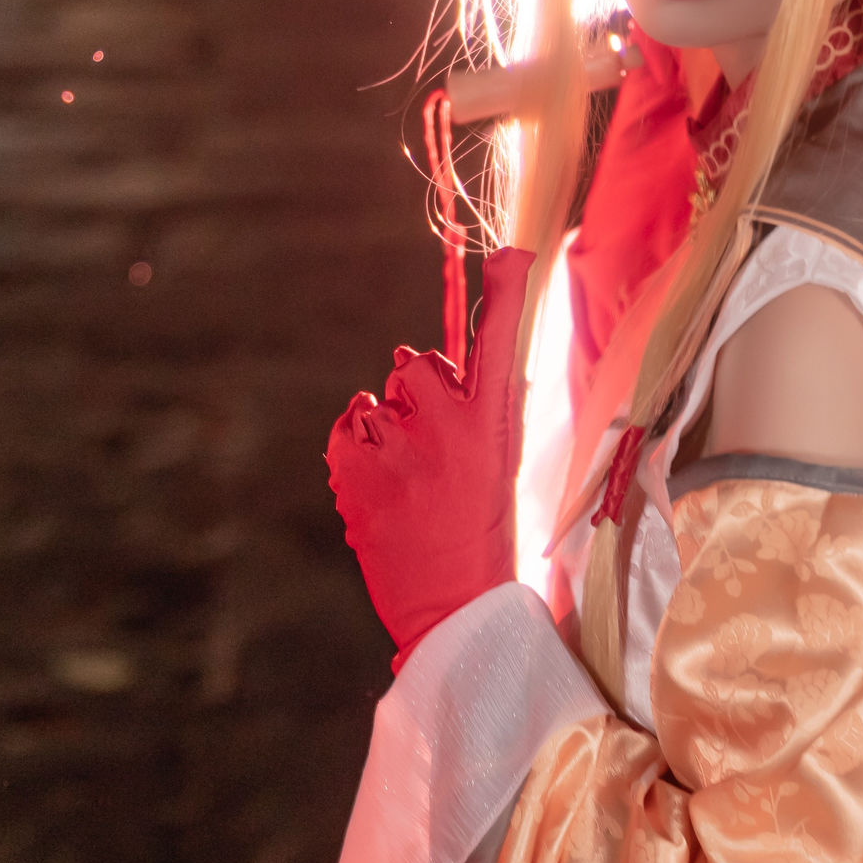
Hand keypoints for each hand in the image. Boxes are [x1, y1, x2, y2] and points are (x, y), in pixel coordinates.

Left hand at [326, 248, 533, 669]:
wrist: (451, 610)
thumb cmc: (482, 537)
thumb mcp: (499, 468)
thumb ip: (470, 411)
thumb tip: (415, 361)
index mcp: (497, 428)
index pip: (501, 346)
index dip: (508, 294)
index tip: (515, 252)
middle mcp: (449, 428)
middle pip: (416, 364)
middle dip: (418, 395)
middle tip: (437, 456)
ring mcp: (398, 448)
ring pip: (377, 397)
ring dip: (387, 428)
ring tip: (409, 483)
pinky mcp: (355, 469)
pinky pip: (348, 423)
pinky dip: (357, 447)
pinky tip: (382, 486)